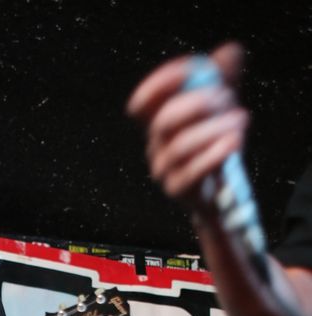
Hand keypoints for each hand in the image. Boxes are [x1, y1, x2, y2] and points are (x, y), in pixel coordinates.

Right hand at [126, 42, 247, 208]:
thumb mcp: (220, 111)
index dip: (158, 85)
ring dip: (213, 128)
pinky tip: (234, 142)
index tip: (185, 70)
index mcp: (160, 124)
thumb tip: (230, 52)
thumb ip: (223, 80)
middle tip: (225, 96)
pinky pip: (192, 172)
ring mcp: (165, 170)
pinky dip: (214, 154)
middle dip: (195, 103)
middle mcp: (156, 146)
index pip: (144, 104)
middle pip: (163, 121)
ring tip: (240, 120)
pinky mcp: (179, 189)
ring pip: (180, 146)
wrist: (220, 194)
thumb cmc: (215, 148)